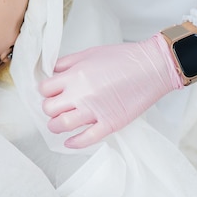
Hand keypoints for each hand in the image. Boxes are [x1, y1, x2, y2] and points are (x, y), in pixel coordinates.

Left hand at [39, 33, 182, 148]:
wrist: (152, 67)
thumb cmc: (123, 58)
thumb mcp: (89, 53)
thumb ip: (67, 63)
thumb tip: (51, 73)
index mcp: (75, 75)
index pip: (44, 89)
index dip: (45, 91)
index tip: (50, 92)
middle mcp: (81, 94)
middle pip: (49, 108)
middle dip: (49, 108)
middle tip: (55, 106)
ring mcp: (95, 111)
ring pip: (61, 125)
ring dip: (56, 126)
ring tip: (59, 123)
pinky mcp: (110, 124)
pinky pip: (86, 139)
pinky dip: (74, 143)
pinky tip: (69, 141)